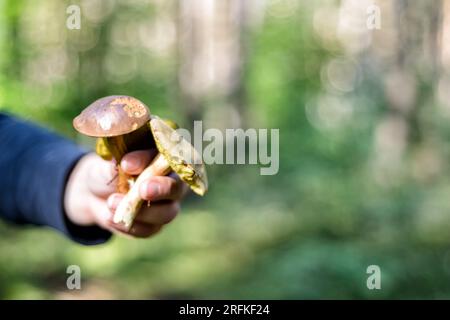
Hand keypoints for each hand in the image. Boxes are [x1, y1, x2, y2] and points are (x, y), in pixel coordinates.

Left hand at [64, 150, 187, 237]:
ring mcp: (166, 207)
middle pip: (177, 190)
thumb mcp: (113, 162)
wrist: (94, 192)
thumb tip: (129, 164)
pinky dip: (127, 225)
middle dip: (161, 190)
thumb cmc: (109, 170)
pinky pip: (147, 230)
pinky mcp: (153, 226)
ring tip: (111, 202)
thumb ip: (125, 162)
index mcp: (167, 162)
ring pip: (166, 214)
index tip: (129, 166)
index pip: (173, 162)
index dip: (157, 165)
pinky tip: (108, 216)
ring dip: (140, 211)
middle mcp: (173, 185)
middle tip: (142, 189)